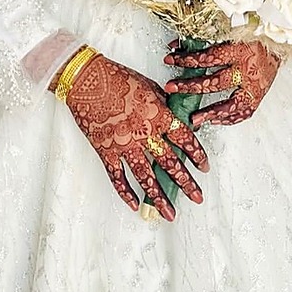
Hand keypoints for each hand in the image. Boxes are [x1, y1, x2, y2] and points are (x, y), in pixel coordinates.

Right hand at [52, 52, 209, 220]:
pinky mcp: (106, 150)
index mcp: (158, 115)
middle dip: (186, 183)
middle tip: (197, 197)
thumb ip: (163, 103)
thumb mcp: (147, 85)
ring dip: (160, 197)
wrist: (86, 79)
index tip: (204, 167)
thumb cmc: (116, 77)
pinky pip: (117, 177)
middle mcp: (145, 133)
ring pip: (146, 177)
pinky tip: (136, 204)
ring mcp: (125, 144)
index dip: (197, 155)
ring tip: (170, 214)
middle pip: (170, 163)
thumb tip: (177, 114)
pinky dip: (126, 192)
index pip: (185, 139)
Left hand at [163, 40, 280, 127]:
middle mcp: (247, 69)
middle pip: (215, 82)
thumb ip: (208, 38)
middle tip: (172, 88)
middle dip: (190, 86)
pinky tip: (216, 120)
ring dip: (211, 112)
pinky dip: (230, 118)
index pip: (208, 57)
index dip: (187, 59)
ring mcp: (255, 85)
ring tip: (194, 119)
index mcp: (239, 50)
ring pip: (231, 104)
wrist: (283, 40)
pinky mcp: (261, 94)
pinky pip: (245, 111)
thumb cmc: (256, 32)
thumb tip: (178, 44)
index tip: (170, 59)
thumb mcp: (233, 30)